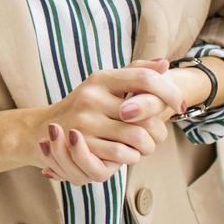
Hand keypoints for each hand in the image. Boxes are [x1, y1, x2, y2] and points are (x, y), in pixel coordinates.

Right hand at [36, 58, 181, 185]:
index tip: (181, 105)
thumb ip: (135, 72)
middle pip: (147, 115)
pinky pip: (124, 156)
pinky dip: (131, 159)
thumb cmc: (84, 107)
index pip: (144, 79)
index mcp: (100, 78)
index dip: (169, 92)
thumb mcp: (104, 84)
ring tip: (141, 147)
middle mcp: (91, 97)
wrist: (42, 130)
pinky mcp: (82, 146)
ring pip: (139, 139)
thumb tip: (165, 64)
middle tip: (155, 136)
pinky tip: (127, 155)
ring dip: (147, 148)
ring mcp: (85, 122)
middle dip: (159, 130)